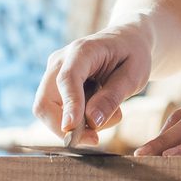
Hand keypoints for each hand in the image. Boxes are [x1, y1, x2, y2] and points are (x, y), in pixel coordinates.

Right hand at [33, 24, 151, 146]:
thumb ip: (113, 96)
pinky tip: (98, 111)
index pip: (68, 78)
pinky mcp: (52, 86)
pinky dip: (74, 121)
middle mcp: (60, 60)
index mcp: (83, 50)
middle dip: (65, 127)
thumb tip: (93, 121)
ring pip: (47, 112)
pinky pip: (54, 112)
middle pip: (45, 102)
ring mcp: (53, 73)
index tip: (72, 128)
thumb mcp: (135, 74)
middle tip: (95, 139)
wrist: (127, 41)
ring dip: (74, 125)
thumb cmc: (132, 55)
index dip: (69, 104)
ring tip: (108, 114)